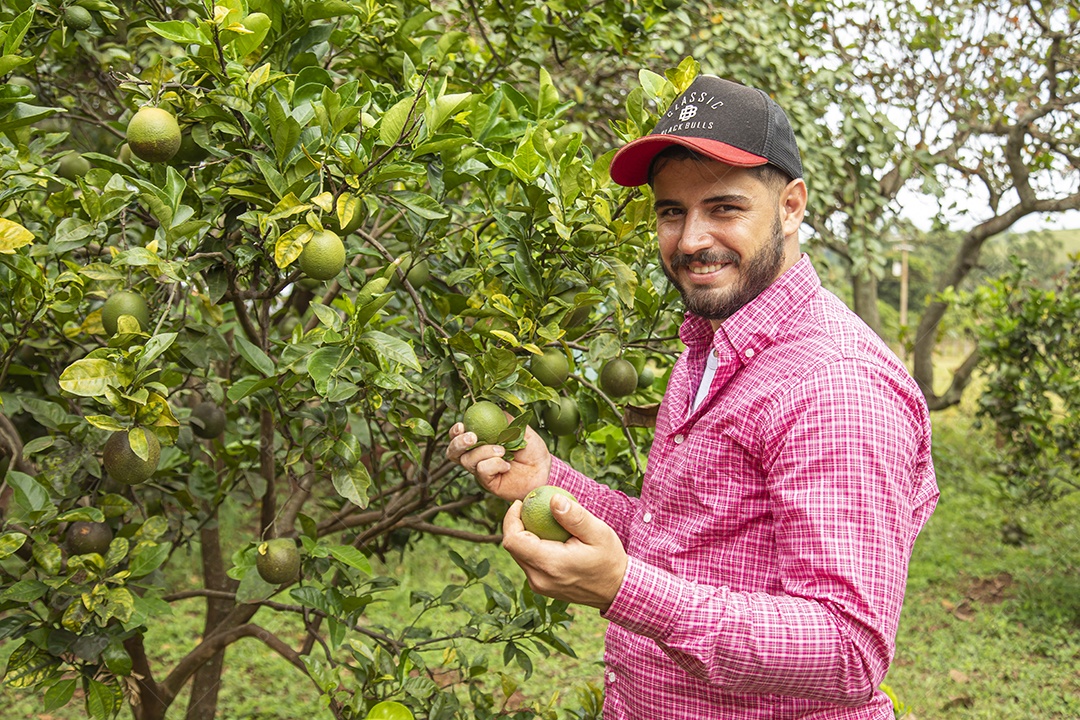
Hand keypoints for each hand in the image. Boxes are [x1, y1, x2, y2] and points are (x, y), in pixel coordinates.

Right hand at [446, 421, 550, 501]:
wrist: (545, 470)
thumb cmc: (532, 450)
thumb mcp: (520, 429)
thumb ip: (505, 418)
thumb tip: (491, 405)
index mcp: (481, 441)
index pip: (458, 437)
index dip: (455, 432)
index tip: (462, 425)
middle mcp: (477, 456)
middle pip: (453, 452)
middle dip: (458, 443)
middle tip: (473, 437)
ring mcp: (482, 471)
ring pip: (468, 460)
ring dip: (484, 452)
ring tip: (503, 450)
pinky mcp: (488, 482)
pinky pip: (482, 470)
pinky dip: (494, 464)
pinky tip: (507, 465)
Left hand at [502, 493, 627, 610]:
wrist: (616, 589)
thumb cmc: (609, 559)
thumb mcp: (599, 533)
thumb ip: (575, 517)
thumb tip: (553, 499)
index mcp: (550, 564)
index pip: (513, 541)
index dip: (510, 519)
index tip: (521, 502)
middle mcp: (539, 579)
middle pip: (512, 548)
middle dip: (516, 524)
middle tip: (530, 506)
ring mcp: (539, 586)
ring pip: (518, 555)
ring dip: (523, 536)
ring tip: (538, 519)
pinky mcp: (542, 587)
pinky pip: (528, 563)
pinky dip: (531, 547)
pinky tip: (546, 536)